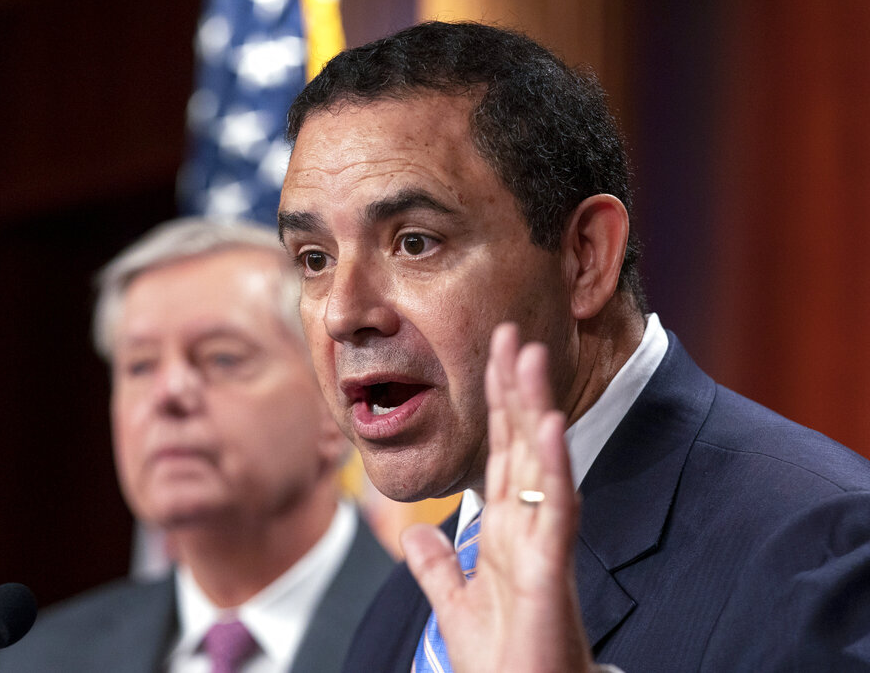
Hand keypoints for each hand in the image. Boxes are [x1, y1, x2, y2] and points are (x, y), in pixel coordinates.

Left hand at [400, 322, 592, 672]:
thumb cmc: (501, 661)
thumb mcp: (456, 606)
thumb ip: (440, 567)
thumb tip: (417, 535)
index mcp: (504, 532)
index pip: (500, 453)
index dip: (496, 404)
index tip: (492, 355)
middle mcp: (526, 528)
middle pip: (520, 444)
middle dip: (514, 388)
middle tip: (512, 333)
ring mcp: (542, 544)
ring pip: (540, 462)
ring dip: (534, 407)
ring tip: (529, 357)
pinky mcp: (550, 568)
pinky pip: (555, 508)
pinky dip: (553, 465)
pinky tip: (547, 424)